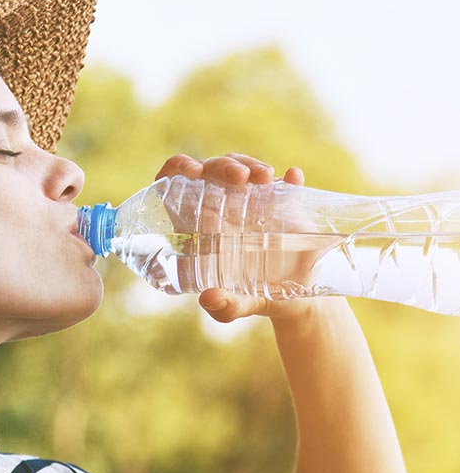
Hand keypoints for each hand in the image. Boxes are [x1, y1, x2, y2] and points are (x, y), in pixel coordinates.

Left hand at [154, 153, 312, 322]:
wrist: (295, 300)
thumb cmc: (254, 298)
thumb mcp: (239, 305)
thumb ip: (224, 306)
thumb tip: (209, 299)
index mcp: (200, 225)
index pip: (176, 184)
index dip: (177, 168)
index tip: (192, 170)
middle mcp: (222, 208)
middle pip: (212, 170)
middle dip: (223, 166)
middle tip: (240, 179)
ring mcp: (252, 202)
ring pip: (242, 167)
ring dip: (252, 166)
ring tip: (266, 179)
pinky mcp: (282, 204)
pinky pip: (282, 182)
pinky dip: (288, 178)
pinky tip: (294, 178)